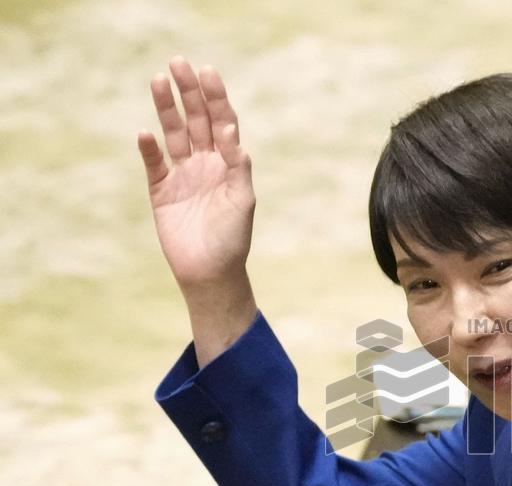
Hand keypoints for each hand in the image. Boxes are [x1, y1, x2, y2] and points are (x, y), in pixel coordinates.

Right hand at [137, 56, 254, 292]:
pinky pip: (153, 164)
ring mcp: (182, 175)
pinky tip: (145, 133)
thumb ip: (238, 170)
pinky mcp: (161, 191)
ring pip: (173, 133)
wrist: (210, 272)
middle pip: (196, 119)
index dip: (215, 97)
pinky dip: (148, 149)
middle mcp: (205, 163)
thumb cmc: (233, 239)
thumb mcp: (243, 203)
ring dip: (166, 109)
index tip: (207, 72)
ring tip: (158, 81)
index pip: (222, 122)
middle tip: (178, 62)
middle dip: (189, 92)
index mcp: (228, 163)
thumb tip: (233, 138)